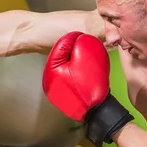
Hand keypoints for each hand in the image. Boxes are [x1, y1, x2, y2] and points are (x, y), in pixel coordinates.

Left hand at [42, 31, 133, 146]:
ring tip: (89, 58)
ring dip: (77, 59)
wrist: (97, 111)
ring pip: (66, 65)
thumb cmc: (91, 85)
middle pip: (62, 56)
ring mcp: (55, 88)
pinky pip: (70, 75)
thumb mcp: (86, 58)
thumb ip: (80, 43)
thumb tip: (78, 37)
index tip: (85, 35)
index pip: (61, 45)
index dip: (74, 37)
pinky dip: (77, 70)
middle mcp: (49, 80)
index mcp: (50, 70)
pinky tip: (87, 70)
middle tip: (88, 46)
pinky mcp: (63, 94)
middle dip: (75, 49)